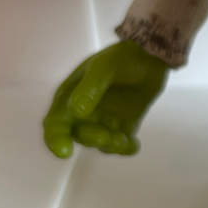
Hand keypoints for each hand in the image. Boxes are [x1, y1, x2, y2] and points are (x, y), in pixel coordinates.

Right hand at [43, 40, 169, 158]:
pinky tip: (133, 145)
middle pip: (80, 135)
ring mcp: (106, 119)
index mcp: (71, 96)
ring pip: (102, 142)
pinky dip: (126, 147)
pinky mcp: (126, 124)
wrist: (151, 55)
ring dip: (109, 145)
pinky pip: (123, 142)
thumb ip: (90, 88)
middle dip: (90, 138)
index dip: (56, 139)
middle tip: (105, 135)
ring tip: (122, 140)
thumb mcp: (103, 67)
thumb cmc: (122, 57)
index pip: (56, 122)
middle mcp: (85, 111)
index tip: (64, 152)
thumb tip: (75, 112)